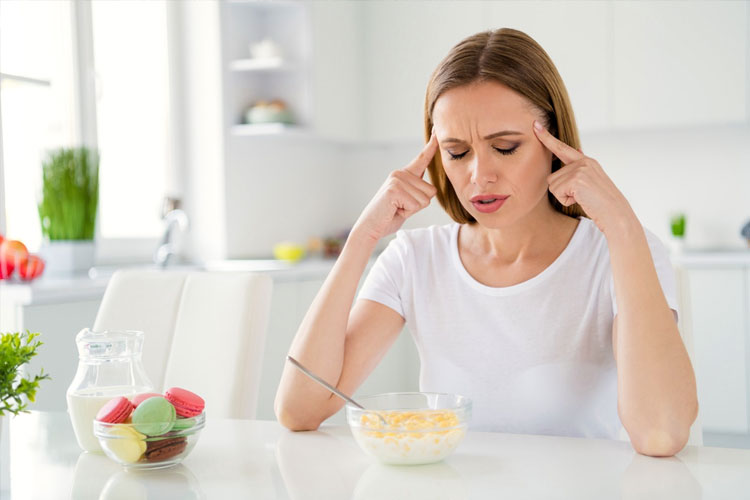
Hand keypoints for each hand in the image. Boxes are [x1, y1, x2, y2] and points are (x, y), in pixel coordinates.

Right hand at [352, 132, 438, 242]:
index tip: (436, 130)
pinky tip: (394, 210)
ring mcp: (397, 179)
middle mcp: (400, 173)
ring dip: (413, 209)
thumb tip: (431, 188)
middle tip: (400, 207)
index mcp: (404, 174)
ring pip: (425, 199)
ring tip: (397, 208)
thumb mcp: (407, 202)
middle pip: (431, 191)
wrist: (370, 227)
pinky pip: (416, 204)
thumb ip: (417, 192)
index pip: (422, 159)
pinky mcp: (394, 189)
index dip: (431, 146)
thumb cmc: (388, 217)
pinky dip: (407, 212)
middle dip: (419, 205)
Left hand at [532, 120, 634, 234]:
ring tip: (582, 198)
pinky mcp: (576, 179)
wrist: (616, 213)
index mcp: (586, 161)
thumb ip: (579, 169)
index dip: (547, 138)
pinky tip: (581, 200)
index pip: (562, 148)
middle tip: (581, 196)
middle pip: (552, 177)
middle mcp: (583, 161)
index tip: (535, 125)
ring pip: (552, 184)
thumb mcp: (591, 181)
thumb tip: (578, 150)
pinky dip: (566, 200)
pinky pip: (556, 191)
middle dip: (561, 191)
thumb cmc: (601, 203)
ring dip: (564, 196)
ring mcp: (580, 169)